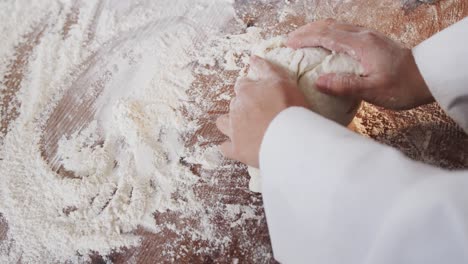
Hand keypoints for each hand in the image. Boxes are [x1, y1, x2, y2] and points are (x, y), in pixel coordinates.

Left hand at [216, 56, 307, 166]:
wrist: (290, 138)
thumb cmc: (289, 107)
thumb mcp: (282, 80)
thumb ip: (266, 68)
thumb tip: (252, 58)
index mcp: (246, 91)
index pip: (243, 85)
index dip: (253, 90)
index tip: (262, 96)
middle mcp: (236, 108)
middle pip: (235, 103)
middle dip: (244, 107)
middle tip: (261, 113)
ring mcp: (234, 129)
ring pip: (223, 123)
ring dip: (230, 123)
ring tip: (245, 128)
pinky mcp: (236, 149)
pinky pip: (225, 148)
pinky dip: (230, 146)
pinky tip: (238, 146)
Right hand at [287, 19, 433, 109]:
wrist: (426, 76)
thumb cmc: (402, 86)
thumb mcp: (373, 90)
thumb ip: (345, 85)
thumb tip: (318, 82)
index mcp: (360, 44)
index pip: (326, 35)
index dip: (305, 38)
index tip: (288, 44)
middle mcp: (362, 35)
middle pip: (328, 25)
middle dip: (306, 31)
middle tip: (289, 40)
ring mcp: (367, 35)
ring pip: (335, 26)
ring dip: (316, 30)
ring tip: (302, 40)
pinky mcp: (370, 40)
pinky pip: (343, 31)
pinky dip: (327, 33)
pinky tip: (324, 44)